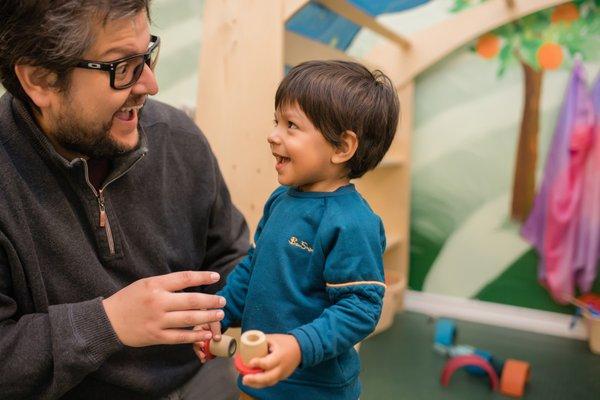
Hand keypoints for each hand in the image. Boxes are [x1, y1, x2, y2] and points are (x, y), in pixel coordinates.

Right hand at [102, 271, 225, 346]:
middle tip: (222, 301)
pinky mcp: (156, 336)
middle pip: (191, 300)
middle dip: (211, 301)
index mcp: (155, 285)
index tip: (216, 277)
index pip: (184, 278)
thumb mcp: (145, 284)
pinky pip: (180, 337)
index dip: (202, 277)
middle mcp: (158, 302)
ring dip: (207, 317)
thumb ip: (167, 284)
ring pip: (189, 319)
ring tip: (219, 314)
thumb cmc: (128, 299)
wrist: (107, 321)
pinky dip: (195, 336)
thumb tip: (191, 284)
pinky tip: (206, 334)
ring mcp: (157, 321)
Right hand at [193, 321, 221, 362]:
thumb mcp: (215, 322)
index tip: (203, 345)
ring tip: (204, 359)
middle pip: (195, 343)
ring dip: (200, 354)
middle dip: (198, 350)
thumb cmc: (214, 319)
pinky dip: (204, 355)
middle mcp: (196, 334)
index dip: (198, 340)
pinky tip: (205, 360)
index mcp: (197, 328)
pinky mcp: (203, 344)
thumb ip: (216, 329)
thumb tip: (217, 339)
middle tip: (203, 355)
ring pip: (198, 348)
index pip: (195, 334)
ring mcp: (199, 340)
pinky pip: (202, 350)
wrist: (216, 320)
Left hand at [242, 334, 300, 388]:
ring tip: (245, 381)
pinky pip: (270, 382)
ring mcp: (282, 374)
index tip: (250, 362)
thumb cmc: (285, 342)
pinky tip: (252, 382)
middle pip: (268, 377)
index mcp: (280, 356)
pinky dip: (261, 383)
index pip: (268, 363)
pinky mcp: (281, 377)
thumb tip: (247, 343)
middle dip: (255, 379)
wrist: (300, 349)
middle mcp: (282, 367)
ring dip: (256, 384)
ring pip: (269, 382)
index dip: (258, 363)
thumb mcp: (273, 338)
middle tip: (244, 378)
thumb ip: (261, 341)